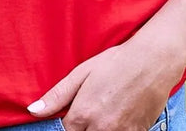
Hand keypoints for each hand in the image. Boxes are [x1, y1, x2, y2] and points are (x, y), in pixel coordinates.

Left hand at [27, 42, 177, 130]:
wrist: (152, 62)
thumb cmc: (115, 62)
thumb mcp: (82, 72)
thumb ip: (57, 95)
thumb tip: (33, 111)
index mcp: (83, 114)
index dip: (66, 126)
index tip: (72, 117)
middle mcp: (100, 129)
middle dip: (83, 128)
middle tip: (92, 109)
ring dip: (99, 129)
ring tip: (106, 110)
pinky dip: (117, 130)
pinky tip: (120, 114)